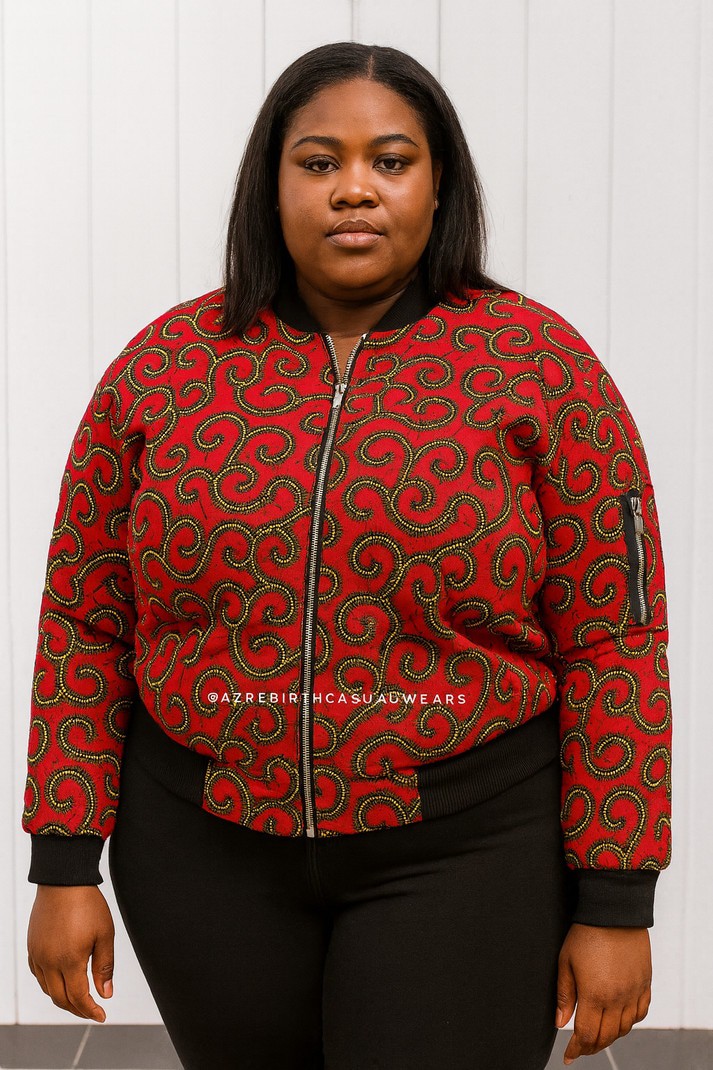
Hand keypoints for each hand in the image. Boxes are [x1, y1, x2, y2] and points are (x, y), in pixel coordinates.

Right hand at [27, 885, 114, 1021]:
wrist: (63, 880)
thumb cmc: (87, 904)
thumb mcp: (104, 934)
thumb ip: (104, 966)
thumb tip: (106, 994)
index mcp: (69, 960)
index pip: (79, 997)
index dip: (91, 1010)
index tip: (102, 1016)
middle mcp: (49, 962)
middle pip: (61, 999)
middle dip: (77, 1009)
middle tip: (92, 1011)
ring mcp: (37, 955)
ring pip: (47, 989)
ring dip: (63, 998)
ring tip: (79, 999)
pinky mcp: (32, 946)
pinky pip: (38, 975)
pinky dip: (50, 984)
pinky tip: (61, 981)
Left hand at [555, 922, 651, 1063]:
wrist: (614, 911)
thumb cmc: (586, 933)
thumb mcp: (566, 962)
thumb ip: (565, 995)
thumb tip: (561, 1023)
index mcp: (595, 995)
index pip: (587, 1034)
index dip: (577, 1048)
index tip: (569, 1055)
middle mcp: (618, 998)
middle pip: (606, 1036)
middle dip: (592, 1046)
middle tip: (581, 1048)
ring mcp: (634, 992)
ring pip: (624, 1028)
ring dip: (610, 1037)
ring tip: (598, 1036)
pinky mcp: (645, 983)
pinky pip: (640, 1013)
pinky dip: (629, 1023)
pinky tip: (619, 1020)